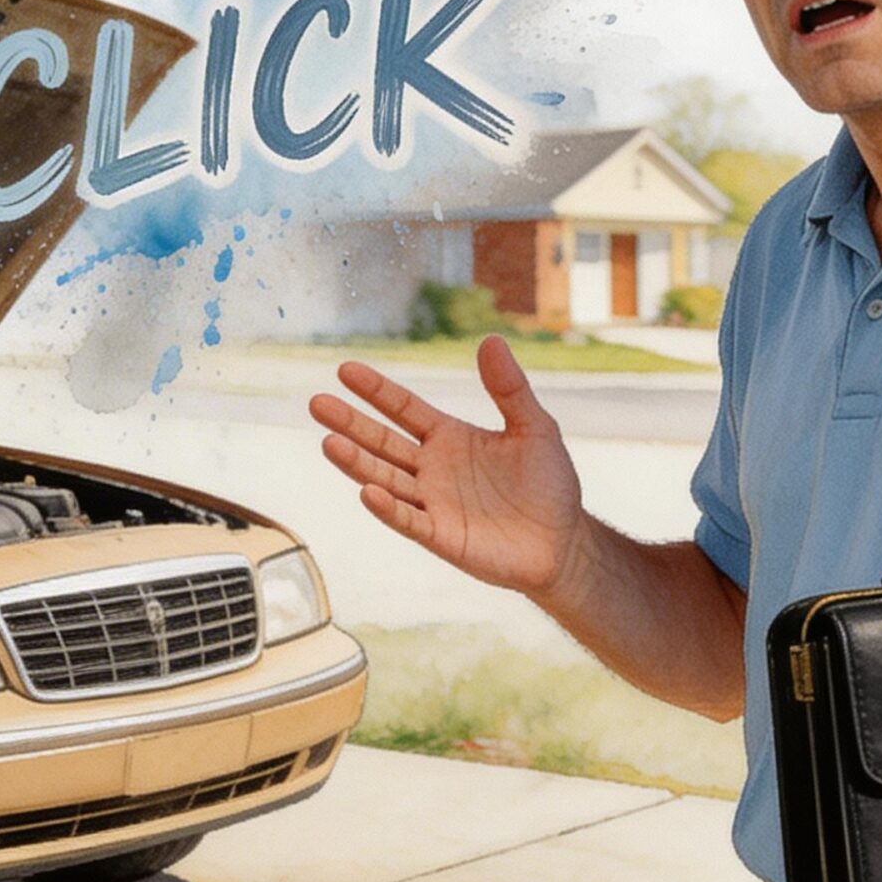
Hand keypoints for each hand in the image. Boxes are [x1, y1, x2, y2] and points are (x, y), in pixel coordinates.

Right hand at [306, 334, 583, 595]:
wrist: (563, 541)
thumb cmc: (548, 483)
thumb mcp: (533, 426)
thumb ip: (509, 388)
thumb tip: (490, 340)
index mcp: (449, 437)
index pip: (404, 409)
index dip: (376, 391)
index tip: (345, 370)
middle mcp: (432, 468)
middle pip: (383, 442)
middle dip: (351, 423)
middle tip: (317, 402)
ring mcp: (433, 503)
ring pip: (385, 478)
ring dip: (357, 463)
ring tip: (328, 442)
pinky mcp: (442, 536)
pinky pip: (409, 520)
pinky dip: (388, 509)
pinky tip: (367, 491)